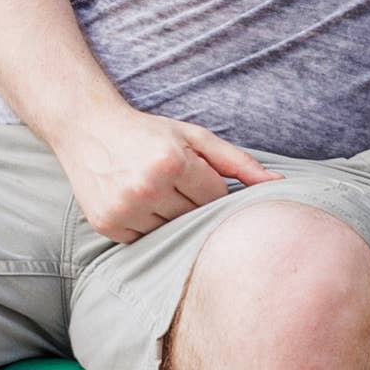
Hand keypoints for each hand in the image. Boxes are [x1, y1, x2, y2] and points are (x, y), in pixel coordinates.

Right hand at [57, 106, 274, 242]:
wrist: (87, 128)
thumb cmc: (149, 133)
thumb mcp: (195, 137)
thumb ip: (240, 162)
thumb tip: (281, 186)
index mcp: (173, 161)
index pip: (216, 199)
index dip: (209, 189)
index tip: (194, 176)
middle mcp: (146, 187)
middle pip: (194, 219)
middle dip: (191, 204)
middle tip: (175, 185)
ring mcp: (124, 209)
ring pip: (170, 233)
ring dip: (169, 218)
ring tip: (154, 192)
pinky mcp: (107, 225)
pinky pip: (144, 241)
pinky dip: (146, 227)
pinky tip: (136, 204)